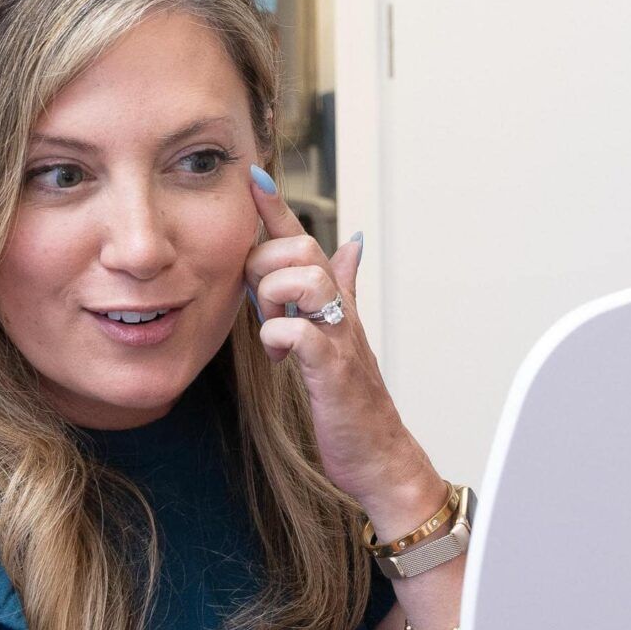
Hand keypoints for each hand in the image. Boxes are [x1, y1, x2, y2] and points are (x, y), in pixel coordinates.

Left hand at [245, 170, 442, 528]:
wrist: (378, 455)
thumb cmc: (353, 400)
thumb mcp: (343, 335)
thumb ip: (345, 287)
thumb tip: (353, 244)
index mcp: (335, 301)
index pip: (304, 240)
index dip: (276, 207)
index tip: (252, 175)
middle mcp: (340, 311)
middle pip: (304, 249)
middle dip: (267, 264)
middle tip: (261, 302)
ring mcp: (338, 339)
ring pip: (304, 281)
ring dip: (274, 300)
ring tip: (273, 330)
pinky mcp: (331, 372)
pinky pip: (298, 333)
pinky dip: (279, 337)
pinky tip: (279, 355)